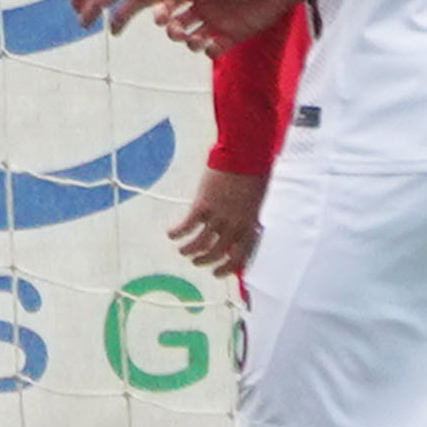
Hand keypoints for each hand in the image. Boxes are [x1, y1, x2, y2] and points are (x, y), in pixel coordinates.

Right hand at [162, 0, 301, 57]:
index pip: (171, 2)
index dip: (162, 11)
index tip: (160, 18)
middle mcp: (204, 6)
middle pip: (178, 23)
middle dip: (173, 30)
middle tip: (175, 32)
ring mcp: (218, 22)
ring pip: (193, 38)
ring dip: (189, 42)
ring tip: (194, 40)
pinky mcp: (234, 35)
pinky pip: (216, 48)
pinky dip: (210, 51)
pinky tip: (212, 46)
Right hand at [166, 163, 266, 277]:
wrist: (244, 154)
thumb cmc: (253, 172)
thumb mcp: (255, 200)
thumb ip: (247, 218)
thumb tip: (240, 229)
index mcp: (249, 225)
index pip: (239, 256)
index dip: (227, 268)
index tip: (217, 272)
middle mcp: (234, 225)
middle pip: (216, 253)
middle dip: (205, 261)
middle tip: (196, 262)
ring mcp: (218, 216)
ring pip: (200, 244)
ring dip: (189, 251)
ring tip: (182, 251)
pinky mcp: (202, 205)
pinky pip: (187, 226)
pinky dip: (177, 232)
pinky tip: (170, 233)